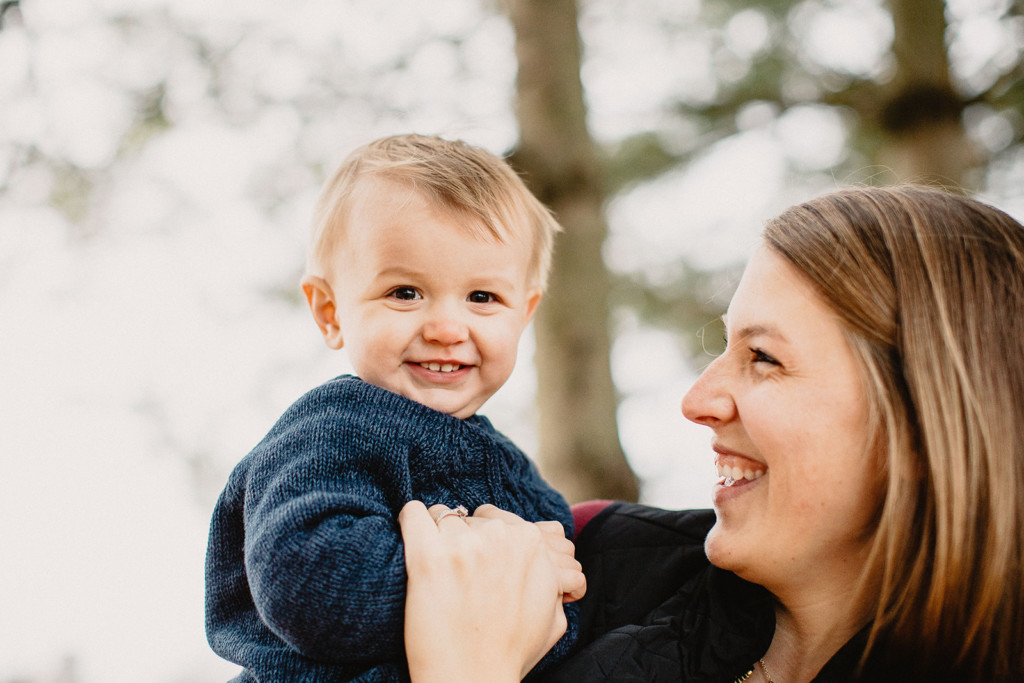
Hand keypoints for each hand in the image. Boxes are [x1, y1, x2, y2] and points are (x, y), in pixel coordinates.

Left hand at [399, 501, 574, 682]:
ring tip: (439, 574)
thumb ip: (556, 577)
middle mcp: (499, 536)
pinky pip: (412, 513)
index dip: (487, 546)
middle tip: (459, 578)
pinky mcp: (427, 556)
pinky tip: (414, 542)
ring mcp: (462, 545)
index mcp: (531, 543)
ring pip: (443, 516)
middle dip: (464, 543)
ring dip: (439, 540)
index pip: (498, 519)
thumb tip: (552, 555)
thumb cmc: (510, 652)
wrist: (472, 680)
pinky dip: (410, 521)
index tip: (477, 567)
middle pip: (471, 519)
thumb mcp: (553, 615)